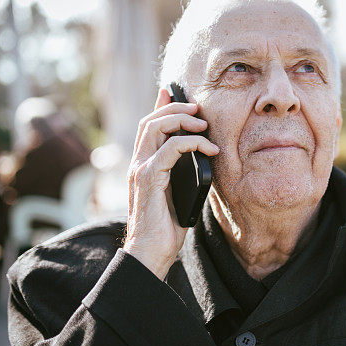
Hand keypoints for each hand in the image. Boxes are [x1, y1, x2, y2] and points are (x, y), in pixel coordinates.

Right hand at [123, 88, 218, 279]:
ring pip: (154, 128)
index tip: (174, 92)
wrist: (151, 252)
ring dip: (181, 120)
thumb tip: (203, 157)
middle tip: (198, 109)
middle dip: (175, 108)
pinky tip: (208, 149)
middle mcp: (138, 164)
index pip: (148, 126)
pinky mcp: (148, 179)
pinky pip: (168, 149)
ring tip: (204, 125)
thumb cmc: (166, 227)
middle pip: (149, 121)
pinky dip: (190, 143)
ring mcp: (140, 170)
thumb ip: (183, 173)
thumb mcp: (179, 193)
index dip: (160, 106)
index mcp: (144, 165)